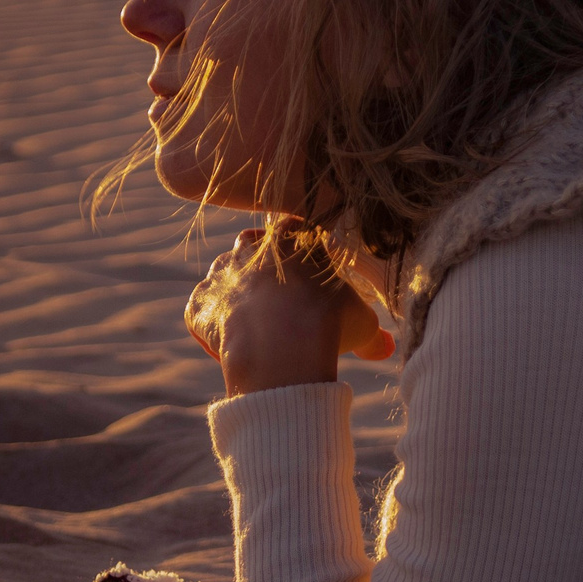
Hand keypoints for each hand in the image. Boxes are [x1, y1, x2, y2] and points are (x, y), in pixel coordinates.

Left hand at [186, 217, 394, 396]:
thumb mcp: (361, 323)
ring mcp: (220, 274)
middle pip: (253, 249)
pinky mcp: (200, 304)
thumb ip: (371, 332)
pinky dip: (213, 326)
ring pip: (224, 279)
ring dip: (236, 297)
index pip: (293, 233)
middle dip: (264, 272)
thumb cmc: (328, 324)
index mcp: (290, 237)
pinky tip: (232, 345)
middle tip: (282, 305)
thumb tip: (383, 348)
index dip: (300, 258)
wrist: (283, 348)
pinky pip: (202, 312)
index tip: (308, 283)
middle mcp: (249, 246)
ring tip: (258, 329)